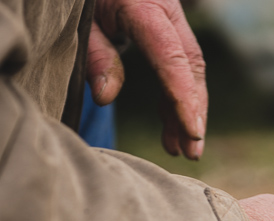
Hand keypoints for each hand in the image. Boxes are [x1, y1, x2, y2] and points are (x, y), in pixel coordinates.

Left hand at [88, 0, 206, 159]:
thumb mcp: (80, 18)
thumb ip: (94, 54)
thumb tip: (106, 97)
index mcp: (147, 5)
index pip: (172, 58)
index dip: (184, 99)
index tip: (192, 133)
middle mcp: (166, 9)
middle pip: (190, 65)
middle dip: (192, 111)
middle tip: (192, 152)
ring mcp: (167, 18)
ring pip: (186, 69)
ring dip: (184, 110)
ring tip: (179, 150)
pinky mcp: (162, 27)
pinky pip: (175, 66)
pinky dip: (172, 98)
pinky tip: (170, 129)